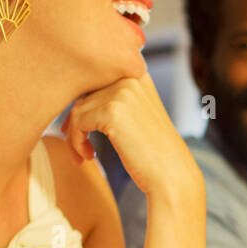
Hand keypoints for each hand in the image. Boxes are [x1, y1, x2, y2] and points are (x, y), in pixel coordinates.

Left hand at [62, 73, 201, 203]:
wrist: (171, 174)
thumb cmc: (154, 151)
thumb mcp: (136, 114)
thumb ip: (112, 100)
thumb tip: (74, 101)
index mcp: (137, 73)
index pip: (95, 81)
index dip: (83, 107)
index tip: (79, 131)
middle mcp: (130, 77)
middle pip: (84, 93)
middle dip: (76, 122)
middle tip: (79, 148)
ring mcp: (122, 93)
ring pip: (77, 109)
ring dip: (75, 136)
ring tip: (85, 155)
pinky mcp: (112, 111)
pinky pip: (78, 122)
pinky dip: (76, 142)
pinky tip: (90, 156)